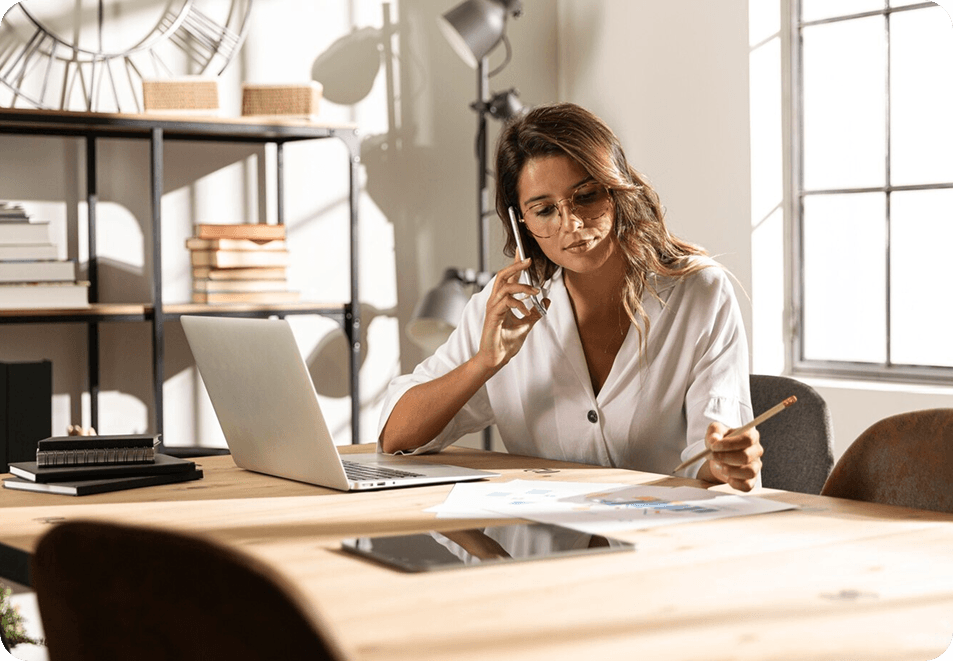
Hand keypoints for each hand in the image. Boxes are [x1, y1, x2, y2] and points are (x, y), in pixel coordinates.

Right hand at [475, 255, 547, 373]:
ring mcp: (493, 308)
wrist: (496, 358)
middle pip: (503, 275)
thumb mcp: (527, 324)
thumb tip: (547, 299)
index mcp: (502, 301)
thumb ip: (536, 312)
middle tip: (529, 260)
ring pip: (504, 286)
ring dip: (522, 286)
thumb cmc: (506, 342)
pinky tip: (526, 311)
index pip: (508, 277)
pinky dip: (518, 303)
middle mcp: (495, 301)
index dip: (515, 263)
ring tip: (535, 292)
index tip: (522, 251)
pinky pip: (505, 302)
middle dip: (516, 265)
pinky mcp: (493, 316)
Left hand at [703, 421, 762, 491]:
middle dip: (725, 458)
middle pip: (746, 457)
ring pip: (749, 472)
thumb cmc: (720, 441)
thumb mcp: (715, 432)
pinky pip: (747, 485)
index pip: (747, 439)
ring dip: (730, 471)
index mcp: (751, 435)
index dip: (730, 444)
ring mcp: (756, 466)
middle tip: (712, 457)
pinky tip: (726, 477)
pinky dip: (734, 483)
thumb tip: (714, 440)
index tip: (714, 446)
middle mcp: (756, 451)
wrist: (720, 456)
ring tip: (720, 466)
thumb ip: (714, 432)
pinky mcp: (752, 480)